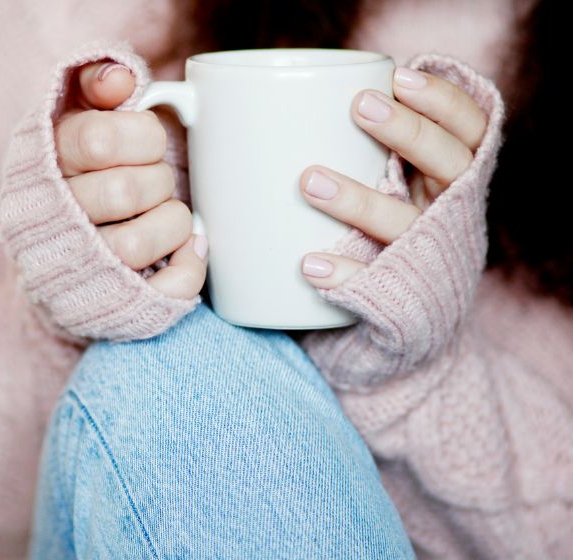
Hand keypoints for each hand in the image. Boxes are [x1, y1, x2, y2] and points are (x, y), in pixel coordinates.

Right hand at [54, 61, 207, 299]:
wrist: (54, 254)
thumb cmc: (79, 173)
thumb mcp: (75, 115)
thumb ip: (94, 83)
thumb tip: (122, 78)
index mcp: (44, 164)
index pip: (99, 138)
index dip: (142, 136)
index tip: (148, 141)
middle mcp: (53, 220)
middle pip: (125, 191)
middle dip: (158, 180)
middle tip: (156, 181)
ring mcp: (81, 268)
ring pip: (137, 243)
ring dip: (172, 222)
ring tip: (166, 214)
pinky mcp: (112, 304)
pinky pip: (166, 289)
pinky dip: (190, 265)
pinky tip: (187, 248)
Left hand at [299, 66, 487, 287]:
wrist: (404, 319)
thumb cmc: (380, 230)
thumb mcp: (391, 186)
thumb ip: (364, 150)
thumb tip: (291, 104)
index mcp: (452, 179)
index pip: (470, 129)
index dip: (444, 102)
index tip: (399, 77)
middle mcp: (450, 213)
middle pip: (451, 165)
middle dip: (410, 132)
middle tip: (361, 106)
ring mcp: (429, 257)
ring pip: (407, 224)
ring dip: (360, 201)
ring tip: (309, 181)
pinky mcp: (405, 300)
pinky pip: (377, 287)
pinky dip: (344, 275)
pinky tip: (311, 265)